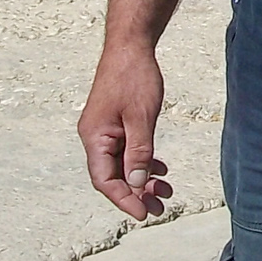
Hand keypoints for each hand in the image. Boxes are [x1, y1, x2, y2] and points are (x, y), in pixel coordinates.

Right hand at [77, 42, 172, 219]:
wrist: (130, 46)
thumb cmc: (134, 77)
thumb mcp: (141, 117)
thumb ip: (139, 152)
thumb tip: (137, 183)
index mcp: (95, 137)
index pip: (105, 180)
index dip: (124, 199)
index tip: (143, 214)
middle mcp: (95, 137)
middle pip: (113, 176)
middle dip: (137, 194)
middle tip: (160, 208)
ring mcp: (104, 130)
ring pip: (122, 165)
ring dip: (142, 180)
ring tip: (166, 192)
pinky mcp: (115, 123)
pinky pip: (126, 151)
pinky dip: (143, 162)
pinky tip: (161, 169)